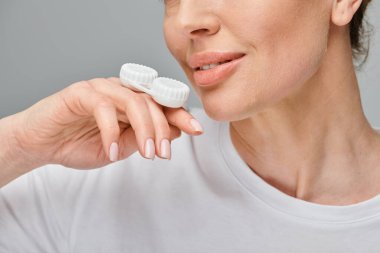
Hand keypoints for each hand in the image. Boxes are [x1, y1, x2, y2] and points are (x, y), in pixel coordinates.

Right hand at [11, 77, 202, 169]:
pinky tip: (113, 152)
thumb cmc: (79, 144)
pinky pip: (104, 107)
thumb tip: (175, 132)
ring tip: (147, 154)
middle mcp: (119, 90)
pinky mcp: (81, 92)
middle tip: (164, 154)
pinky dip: (111, 132)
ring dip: (145, 130)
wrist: (42, 145)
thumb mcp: (121, 148)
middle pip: (152, 101)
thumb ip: (143, 138)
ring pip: (134, 101)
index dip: (180, 114)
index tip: (197, 130)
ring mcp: (100, 88)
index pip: (161, 104)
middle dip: (163, 128)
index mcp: (130, 101)